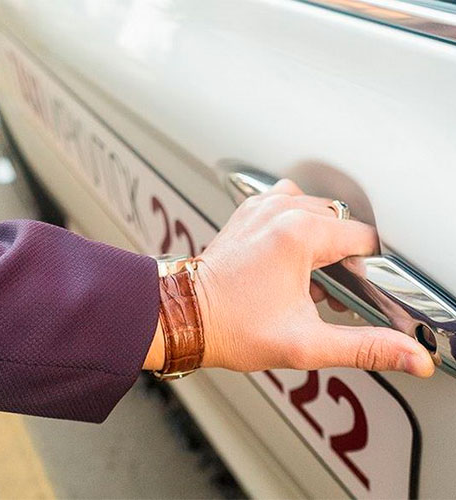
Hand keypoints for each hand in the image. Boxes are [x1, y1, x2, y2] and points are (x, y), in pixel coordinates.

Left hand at [195, 179, 434, 376]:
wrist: (187, 317)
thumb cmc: (231, 327)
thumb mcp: (305, 343)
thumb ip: (364, 346)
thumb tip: (409, 355)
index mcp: (299, 233)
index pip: (363, 239)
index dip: (367, 270)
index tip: (353, 293)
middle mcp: (281, 211)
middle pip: (341, 226)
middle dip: (342, 260)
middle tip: (324, 294)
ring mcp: (262, 208)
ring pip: (317, 213)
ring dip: (321, 242)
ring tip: (306, 276)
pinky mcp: (249, 212)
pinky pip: (289, 206)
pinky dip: (297, 227)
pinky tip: (288, 257)